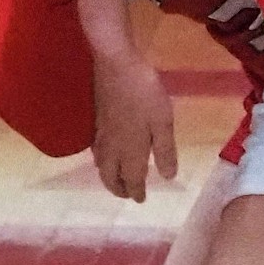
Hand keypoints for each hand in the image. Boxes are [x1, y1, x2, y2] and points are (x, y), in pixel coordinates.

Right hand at [91, 52, 176, 201]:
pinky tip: (104, 155)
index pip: (132, 179)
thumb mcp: (163, 122)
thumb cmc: (144, 93)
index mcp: (131, 150)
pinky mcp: (96, 121)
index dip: (136, 191)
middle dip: (118, 189)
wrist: (116, 64)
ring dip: (108, 177)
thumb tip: (167, 178)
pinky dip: (101, 161)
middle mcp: (113, 148)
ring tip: (115, 179)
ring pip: (101, 165)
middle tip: (126, 194)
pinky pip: (97, 151)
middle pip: (110, 176)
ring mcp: (102, 134)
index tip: (140, 200)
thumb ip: (164, 151)